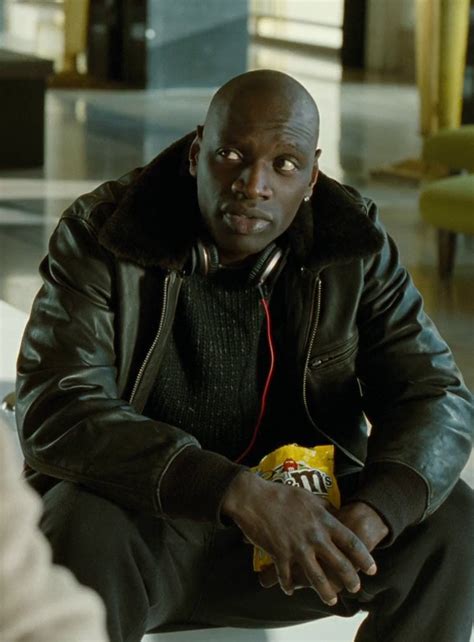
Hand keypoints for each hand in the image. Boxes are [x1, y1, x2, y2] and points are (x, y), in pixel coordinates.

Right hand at [258, 501, 388, 594]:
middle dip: (350, 579)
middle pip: (339, 563)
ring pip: (317, 577)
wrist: (254, 498)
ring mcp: (297, 547)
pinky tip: (290, 590)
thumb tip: (335, 513)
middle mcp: (314, 536)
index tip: (372, 568)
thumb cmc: (281, 494)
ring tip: (332, 600)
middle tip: (355, 587)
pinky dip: (289, 585)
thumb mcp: (308, 496)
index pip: (351, 541)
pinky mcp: (280, 554)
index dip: (363, 557)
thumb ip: (324, 507)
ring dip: (326, 592)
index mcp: (323, 520)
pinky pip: (287, 576)